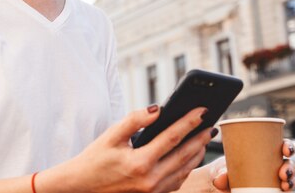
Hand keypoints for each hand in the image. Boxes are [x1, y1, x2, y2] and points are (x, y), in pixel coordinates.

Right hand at [49, 105, 215, 192]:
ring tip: (205, 138)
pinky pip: (177, 181)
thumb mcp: (111, 135)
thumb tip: (157, 109)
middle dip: (200, 138)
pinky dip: (187, 167)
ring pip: (184, 170)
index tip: (202, 110)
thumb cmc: (95, 159)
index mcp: (139, 163)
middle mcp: (150, 180)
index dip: (189, 121)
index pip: (172, 138)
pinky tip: (190, 156)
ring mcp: (153, 191)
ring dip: (197, 153)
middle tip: (212, 124)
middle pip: (184, 155)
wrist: (82, 187)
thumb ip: (134, 120)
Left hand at [210, 139, 294, 191]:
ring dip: (292, 181)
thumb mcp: (220, 168)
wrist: (218, 186)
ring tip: (284, 184)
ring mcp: (272, 180)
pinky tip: (284, 191)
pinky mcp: (272, 191)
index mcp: (262, 152)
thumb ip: (220, 172)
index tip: (285, 150)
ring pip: (290, 179)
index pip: (280, 145)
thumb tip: (221, 179)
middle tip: (282, 173)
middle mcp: (271, 165)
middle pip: (289, 163)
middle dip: (291, 167)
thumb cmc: (222, 170)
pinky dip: (288, 190)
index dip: (288, 146)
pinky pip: (285, 191)